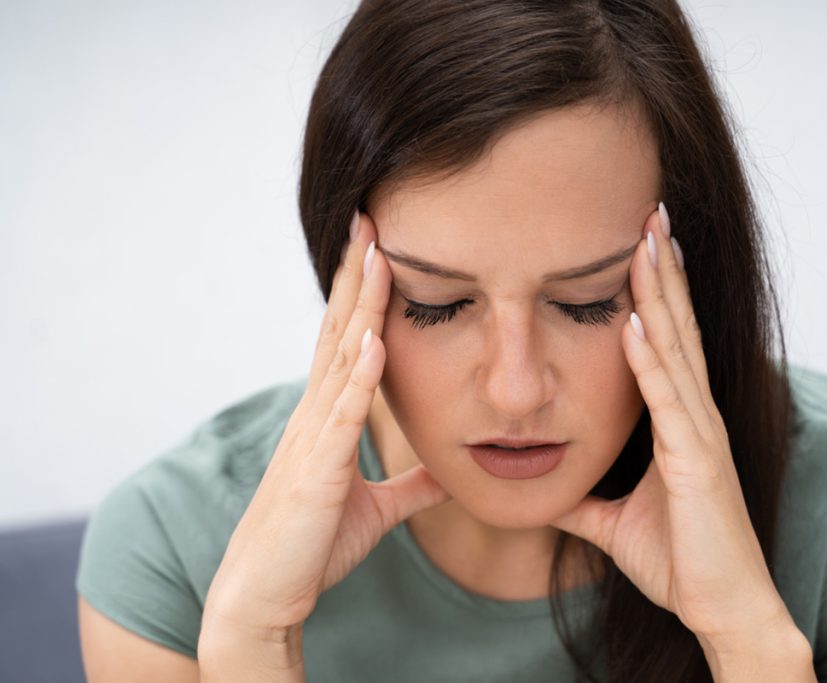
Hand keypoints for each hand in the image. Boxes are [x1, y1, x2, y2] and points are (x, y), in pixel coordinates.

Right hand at [201, 211, 451, 644]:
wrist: (267, 594)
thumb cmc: (312, 547)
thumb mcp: (377, 509)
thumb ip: (411, 486)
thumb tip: (449, 473)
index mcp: (328, 418)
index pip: (347, 340)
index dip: (362, 294)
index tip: (379, 247)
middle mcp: (316, 415)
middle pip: (339, 330)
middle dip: (356, 275)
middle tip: (369, 219)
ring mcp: (313, 437)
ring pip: (340, 356)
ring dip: (358, 305)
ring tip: (375, 254)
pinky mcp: (318, 470)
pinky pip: (342, 414)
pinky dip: (358, 375)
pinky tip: (374, 338)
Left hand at [549, 204, 791, 645]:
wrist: (723, 609)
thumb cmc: (682, 563)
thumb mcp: (615, 522)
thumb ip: (585, 498)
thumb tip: (549, 491)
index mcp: (679, 423)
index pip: (664, 343)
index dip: (653, 293)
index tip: (638, 244)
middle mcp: (695, 416)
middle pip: (674, 328)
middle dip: (661, 270)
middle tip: (650, 211)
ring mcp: (700, 434)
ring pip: (675, 350)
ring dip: (660, 294)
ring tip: (649, 239)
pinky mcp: (697, 462)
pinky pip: (668, 403)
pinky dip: (650, 361)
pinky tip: (633, 322)